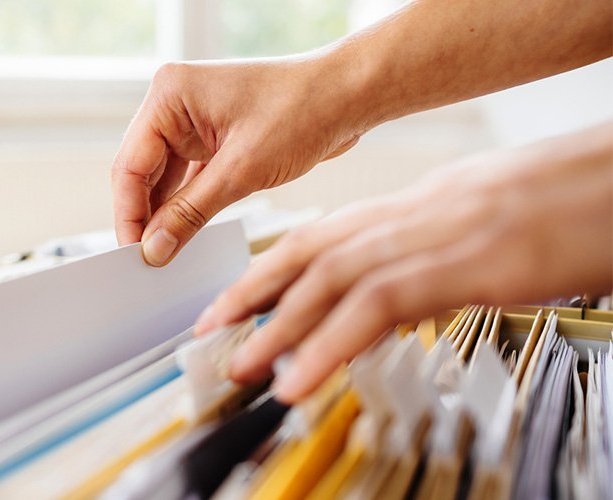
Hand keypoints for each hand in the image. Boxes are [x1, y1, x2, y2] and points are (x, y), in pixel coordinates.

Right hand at [111, 55, 364, 265]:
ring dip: (167, 214)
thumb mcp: (242, 171)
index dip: (129, 213)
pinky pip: (189, 177)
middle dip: (146, 216)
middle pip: (142, 172)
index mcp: (170, 94)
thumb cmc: (303, 110)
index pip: (130, 164)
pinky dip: (188, 205)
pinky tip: (186, 233)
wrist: (350, 95)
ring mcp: (194, 120)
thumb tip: (155, 248)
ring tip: (167, 253)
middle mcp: (176, 103)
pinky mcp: (214, 137)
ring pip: (165, 178)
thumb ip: (190, 212)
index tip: (133, 252)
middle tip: (148, 260)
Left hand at [194, 124, 612, 403]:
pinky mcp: (461, 266)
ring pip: (328, 280)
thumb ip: (424, 256)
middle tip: (212, 330)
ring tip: (240, 364)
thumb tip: (391, 291)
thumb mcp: (474, 230)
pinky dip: (328, 345)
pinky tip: (300, 377)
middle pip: (309, 251)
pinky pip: (376, 307)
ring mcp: (431, 237)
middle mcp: (408, 217)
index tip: (234, 299)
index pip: (320, 236)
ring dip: (277, 327)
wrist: (611, 184)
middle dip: (252, 292)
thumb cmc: (559, 205)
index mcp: (409, 210)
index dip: (268, 268)